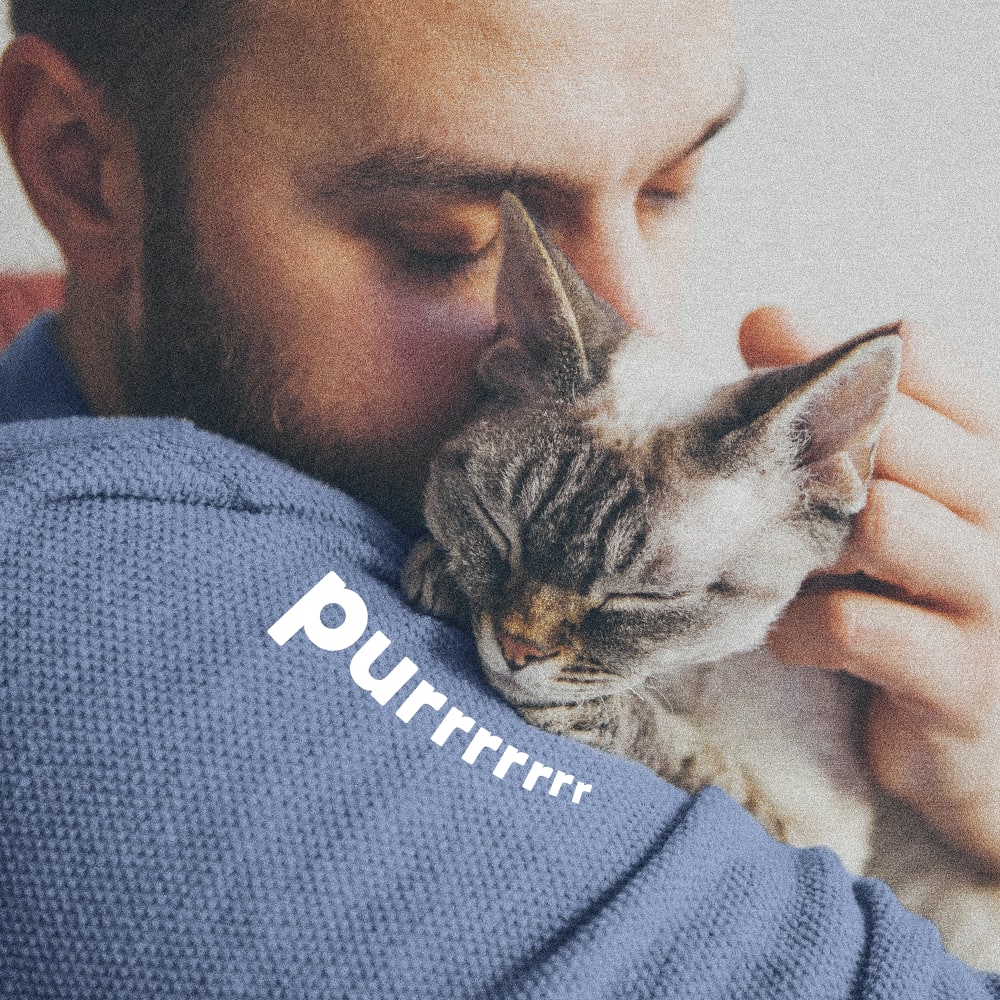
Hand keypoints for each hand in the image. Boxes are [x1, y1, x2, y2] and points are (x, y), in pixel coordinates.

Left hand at [740, 307, 999, 873]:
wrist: (987, 747)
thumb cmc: (912, 598)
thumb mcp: (885, 491)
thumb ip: (838, 411)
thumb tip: (762, 317)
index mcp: (989, 450)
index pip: (920, 350)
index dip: (834, 358)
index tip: (772, 386)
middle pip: (893, 426)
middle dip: (809, 453)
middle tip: (768, 495)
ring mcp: (997, 596)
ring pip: (881, 521)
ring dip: (804, 546)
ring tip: (785, 571)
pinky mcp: (965, 683)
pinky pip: (857, 626)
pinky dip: (801, 629)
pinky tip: (795, 638)